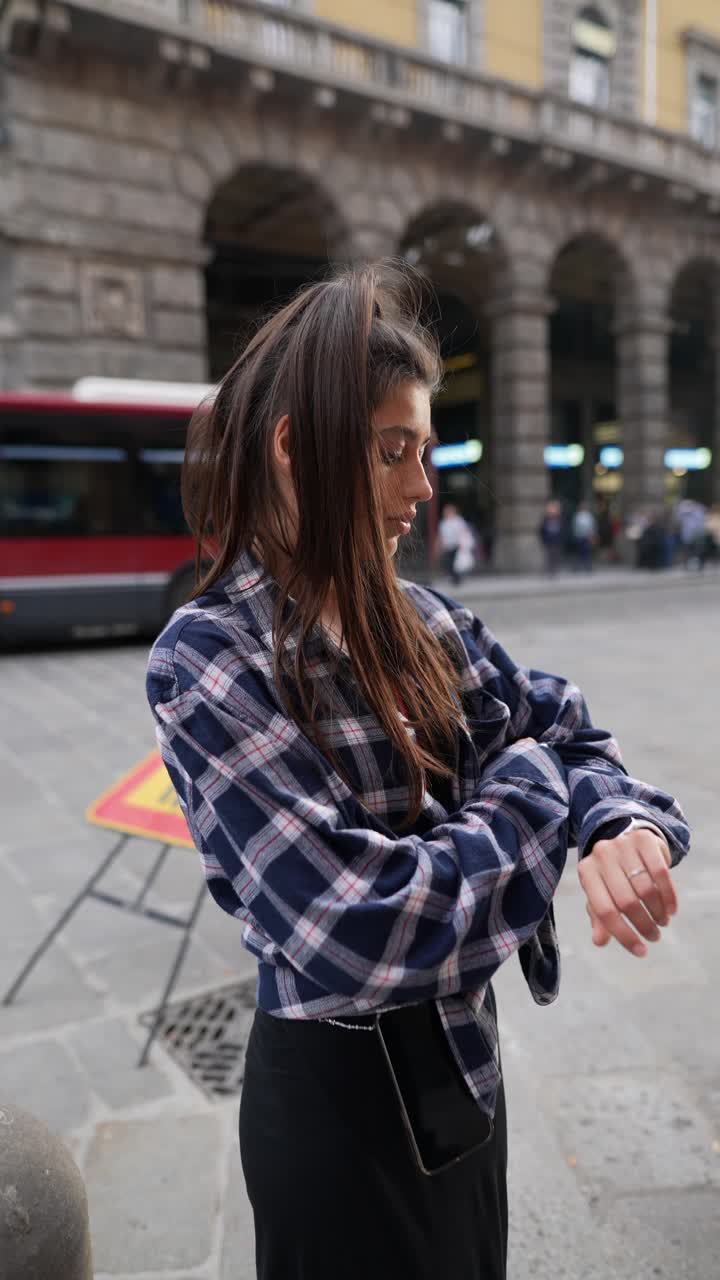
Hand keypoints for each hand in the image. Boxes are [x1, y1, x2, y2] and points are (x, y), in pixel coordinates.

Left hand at [578, 830, 676, 957]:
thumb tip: (599, 942)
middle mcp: (601, 855)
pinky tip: (672, 910)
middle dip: (644, 925)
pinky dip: (669, 896)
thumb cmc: (612, 876)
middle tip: (654, 937)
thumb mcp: (602, 894)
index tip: (641, 951)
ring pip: (646, 888)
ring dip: (657, 912)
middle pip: (626, 901)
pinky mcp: (643, 839)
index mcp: (586, 871)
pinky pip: (661, 873)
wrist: (628, 841)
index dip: (623, 934)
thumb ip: (600, 918)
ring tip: (662, 923)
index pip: (604, 910)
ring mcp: (622, 844)